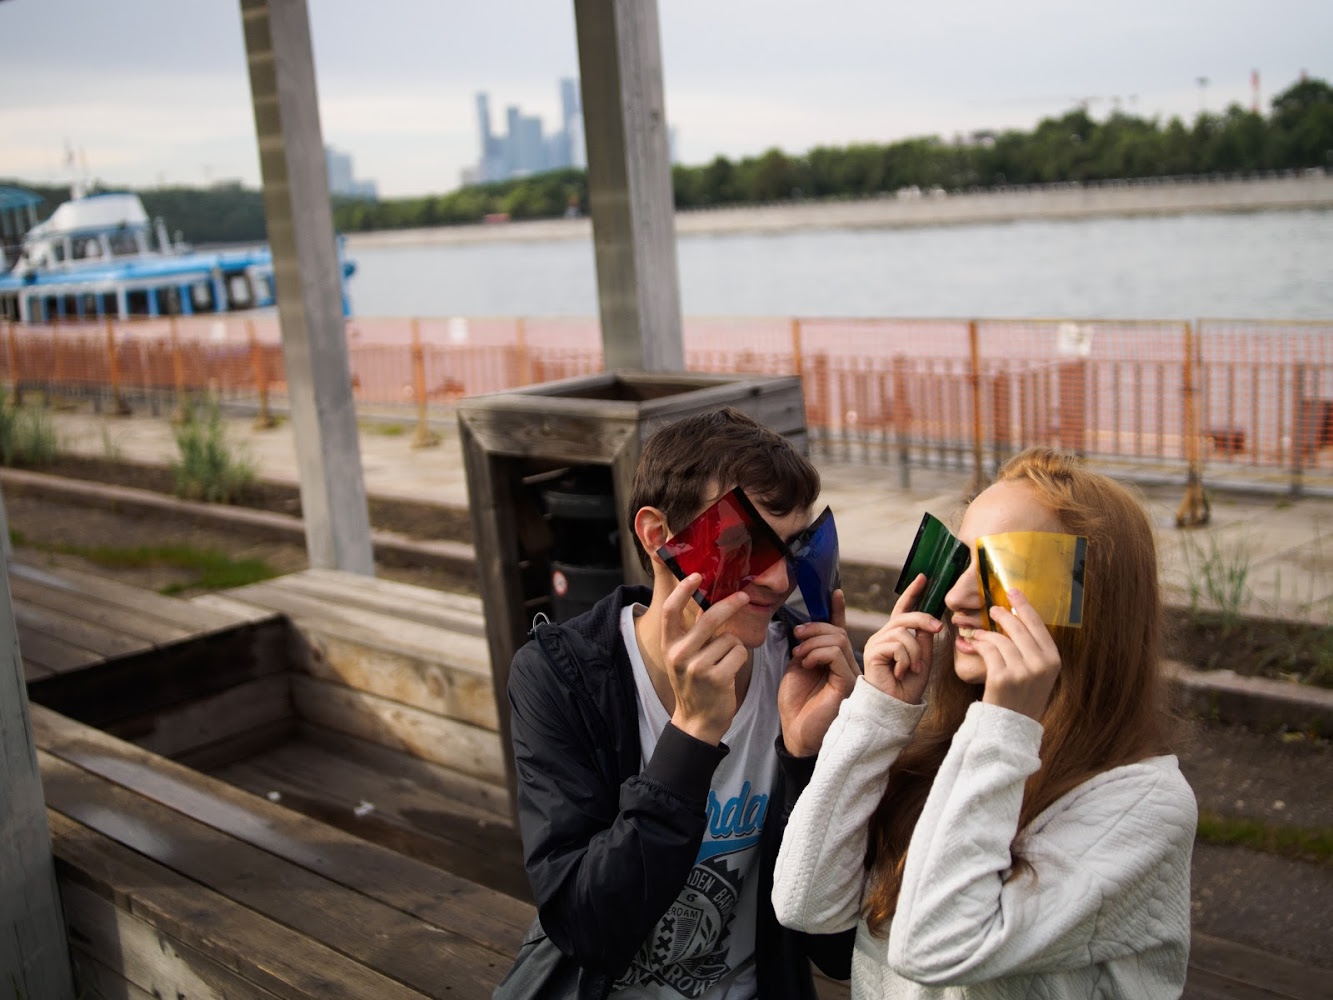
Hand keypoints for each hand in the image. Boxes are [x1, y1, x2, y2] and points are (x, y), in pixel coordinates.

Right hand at [660, 572, 752, 743]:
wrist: (696, 722)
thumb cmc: (694, 684)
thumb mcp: (683, 657)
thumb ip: (692, 633)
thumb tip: (711, 602)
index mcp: (668, 645)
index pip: (670, 610)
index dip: (682, 590)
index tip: (696, 575)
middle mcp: (679, 654)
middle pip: (709, 618)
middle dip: (730, 604)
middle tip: (743, 596)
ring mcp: (697, 667)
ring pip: (729, 638)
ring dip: (734, 647)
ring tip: (724, 663)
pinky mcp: (716, 678)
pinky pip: (739, 653)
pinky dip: (740, 659)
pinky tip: (730, 671)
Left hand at [779, 590, 858, 756]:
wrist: (795, 731)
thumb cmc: (796, 702)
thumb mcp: (797, 667)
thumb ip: (806, 647)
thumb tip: (807, 629)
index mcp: (834, 660)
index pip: (839, 631)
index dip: (837, 610)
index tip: (835, 592)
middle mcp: (847, 666)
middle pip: (838, 632)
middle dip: (815, 628)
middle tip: (797, 636)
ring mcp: (851, 675)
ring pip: (838, 640)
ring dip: (813, 641)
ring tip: (799, 654)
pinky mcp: (848, 683)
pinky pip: (836, 655)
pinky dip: (818, 653)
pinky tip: (806, 662)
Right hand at [862, 573, 942, 703]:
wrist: (896, 706)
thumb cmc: (909, 686)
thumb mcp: (923, 658)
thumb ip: (924, 638)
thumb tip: (930, 620)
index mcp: (897, 635)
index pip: (904, 608)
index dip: (912, 592)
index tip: (923, 577)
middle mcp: (884, 635)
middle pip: (906, 616)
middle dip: (925, 620)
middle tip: (939, 628)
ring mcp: (877, 642)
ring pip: (904, 633)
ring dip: (915, 653)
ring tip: (913, 668)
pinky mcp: (872, 651)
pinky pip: (897, 645)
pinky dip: (905, 660)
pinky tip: (900, 672)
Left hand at [973, 589, 1062, 720]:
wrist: (1011, 726)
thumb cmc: (1022, 695)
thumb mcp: (1038, 672)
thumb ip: (1033, 648)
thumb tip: (1018, 615)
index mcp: (1053, 660)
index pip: (1038, 624)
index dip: (1024, 605)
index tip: (1013, 591)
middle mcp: (1041, 664)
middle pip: (1018, 627)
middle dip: (1002, 615)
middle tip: (992, 610)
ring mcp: (1023, 671)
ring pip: (1000, 638)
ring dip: (986, 633)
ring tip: (978, 633)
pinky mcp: (1002, 678)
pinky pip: (988, 650)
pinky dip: (979, 644)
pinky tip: (972, 643)